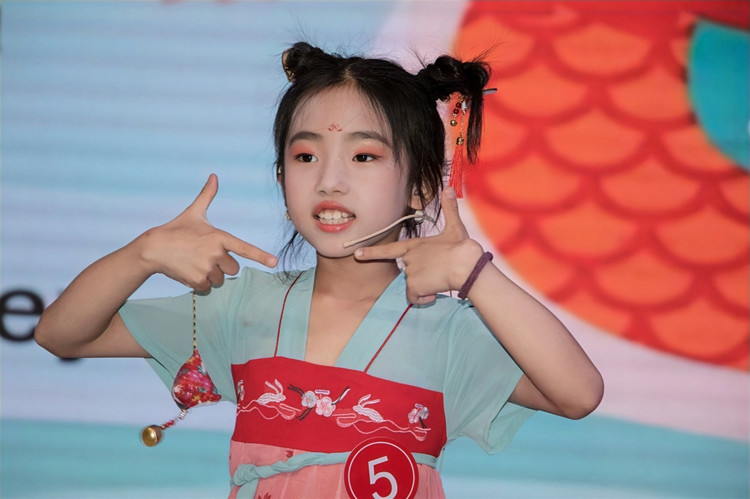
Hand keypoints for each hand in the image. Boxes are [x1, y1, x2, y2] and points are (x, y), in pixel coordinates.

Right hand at [136, 174, 276, 291]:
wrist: (154, 248)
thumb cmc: (176, 229)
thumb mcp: (194, 212)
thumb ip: (207, 196)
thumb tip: (214, 176)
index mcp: (219, 237)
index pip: (245, 248)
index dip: (261, 256)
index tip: (274, 262)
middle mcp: (216, 253)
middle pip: (234, 269)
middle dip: (222, 266)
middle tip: (204, 256)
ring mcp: (207, 268)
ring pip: (221, 280)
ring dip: (211, 275)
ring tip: (195, 263)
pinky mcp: (198, 281)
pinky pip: (209, 288)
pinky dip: (201, 284)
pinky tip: (189, 272)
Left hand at [354, 187, 482, 303]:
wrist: (466, 265)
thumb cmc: (462, 248)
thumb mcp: (455, 227)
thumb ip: (449, 209)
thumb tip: (449, 188)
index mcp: (414, 246)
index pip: (388, 249)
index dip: (371, 252)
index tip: (356, 254)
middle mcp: (408, 258)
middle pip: (410, 272)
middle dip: (422, 275)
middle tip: (439, 271)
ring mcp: (409, 272)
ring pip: (413, 286)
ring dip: (425, 287)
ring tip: (440, 278)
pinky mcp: (414, 286)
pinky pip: (415, 298)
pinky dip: (425, 298)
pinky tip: (435, 291)